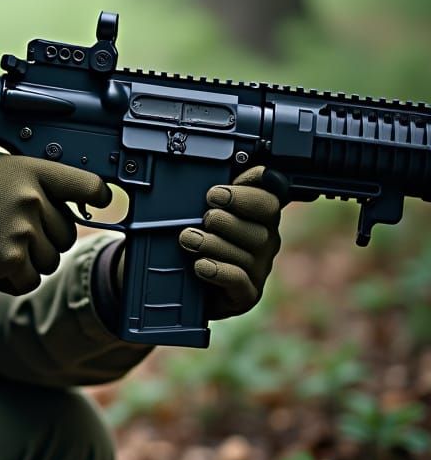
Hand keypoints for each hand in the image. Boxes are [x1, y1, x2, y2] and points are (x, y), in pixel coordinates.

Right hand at [0, 152, 110, 295]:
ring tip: (0, 247)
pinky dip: (14, 281)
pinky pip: (30, 281)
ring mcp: (22, 229)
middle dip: (46, 240)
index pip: (85, 184)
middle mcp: (32, 199)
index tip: (101, 202)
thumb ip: (31, 178)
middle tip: (16, 233)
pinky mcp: (10, 259)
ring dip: (30, 262)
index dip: (99, 196)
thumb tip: (63, 195)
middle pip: (67, 234)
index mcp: (32, 171)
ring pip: (51, 260)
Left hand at [178, 165, 289, 318]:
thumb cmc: (201, 239)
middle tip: (203, 217)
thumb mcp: (206, 210)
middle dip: (225, 220)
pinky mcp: (246, 294)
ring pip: (245, 255)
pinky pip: (239, 281)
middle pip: (258, 229)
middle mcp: (264, 242)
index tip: (214, 194)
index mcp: (259, 216)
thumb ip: (221, 191)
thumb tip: (240, 165)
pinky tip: (200, 265)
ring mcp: (258, 270)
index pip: (269, 200)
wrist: (189, 280)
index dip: (244, 195)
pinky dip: (218, 271)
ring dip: (212, 244)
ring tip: (189, 239)